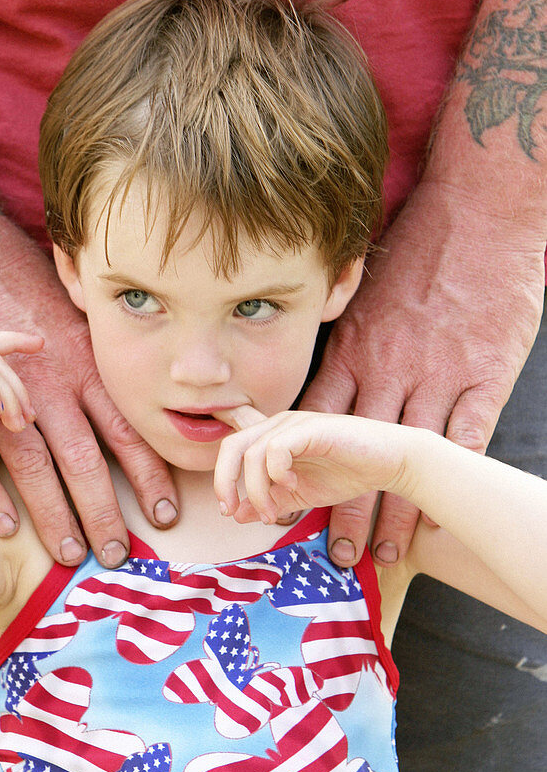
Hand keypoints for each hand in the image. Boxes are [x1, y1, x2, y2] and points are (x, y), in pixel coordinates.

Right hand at [0, 217, 177, 566]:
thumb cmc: (22, 280)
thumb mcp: (77, 312)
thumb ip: (106, 355)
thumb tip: (154, 387)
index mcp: (86, 363)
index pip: (128, 429)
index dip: (150, 475)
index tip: (166, 515)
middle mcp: (52, 381)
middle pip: (86, 457)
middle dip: (105, 511)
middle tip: (119, 556)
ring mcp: (2, 390)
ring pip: (34, 464)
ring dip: (53, 514)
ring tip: (69, 556)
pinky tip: (5, 531)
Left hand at [214, 406, 410, 522]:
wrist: (391, 461)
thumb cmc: (347, 472)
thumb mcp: (299, 495)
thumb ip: (269, 502)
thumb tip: (236, 516)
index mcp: (271, 437)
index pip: (231, 446)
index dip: (219, 475)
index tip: (227, 509)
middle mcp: (277, 425)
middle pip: (230, 447)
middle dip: (224, 483)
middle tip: (233, 512)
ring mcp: (293, 424)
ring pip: (251, 453)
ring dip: (256, 490)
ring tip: (272, 513)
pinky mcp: (310, 428)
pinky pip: (276, 449)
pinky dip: (277, 474)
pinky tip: (294, 486)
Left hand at [301, 177, 544, 567]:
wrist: (477, 217)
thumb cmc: (418, 256)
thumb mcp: (366, 298)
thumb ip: (345, 344)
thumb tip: (320, 385)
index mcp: (353, 349)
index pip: (315, 420)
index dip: (299, 468)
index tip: (288, 506)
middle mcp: (389, 366)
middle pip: (358, 450)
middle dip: (345, 507)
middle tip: (336, 554)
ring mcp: (437, 370)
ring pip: (410, 453)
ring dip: (398, 508)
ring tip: (389, 553)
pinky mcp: (484, 372)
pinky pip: (467, 432)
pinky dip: (454, 475)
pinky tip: (445, 512)